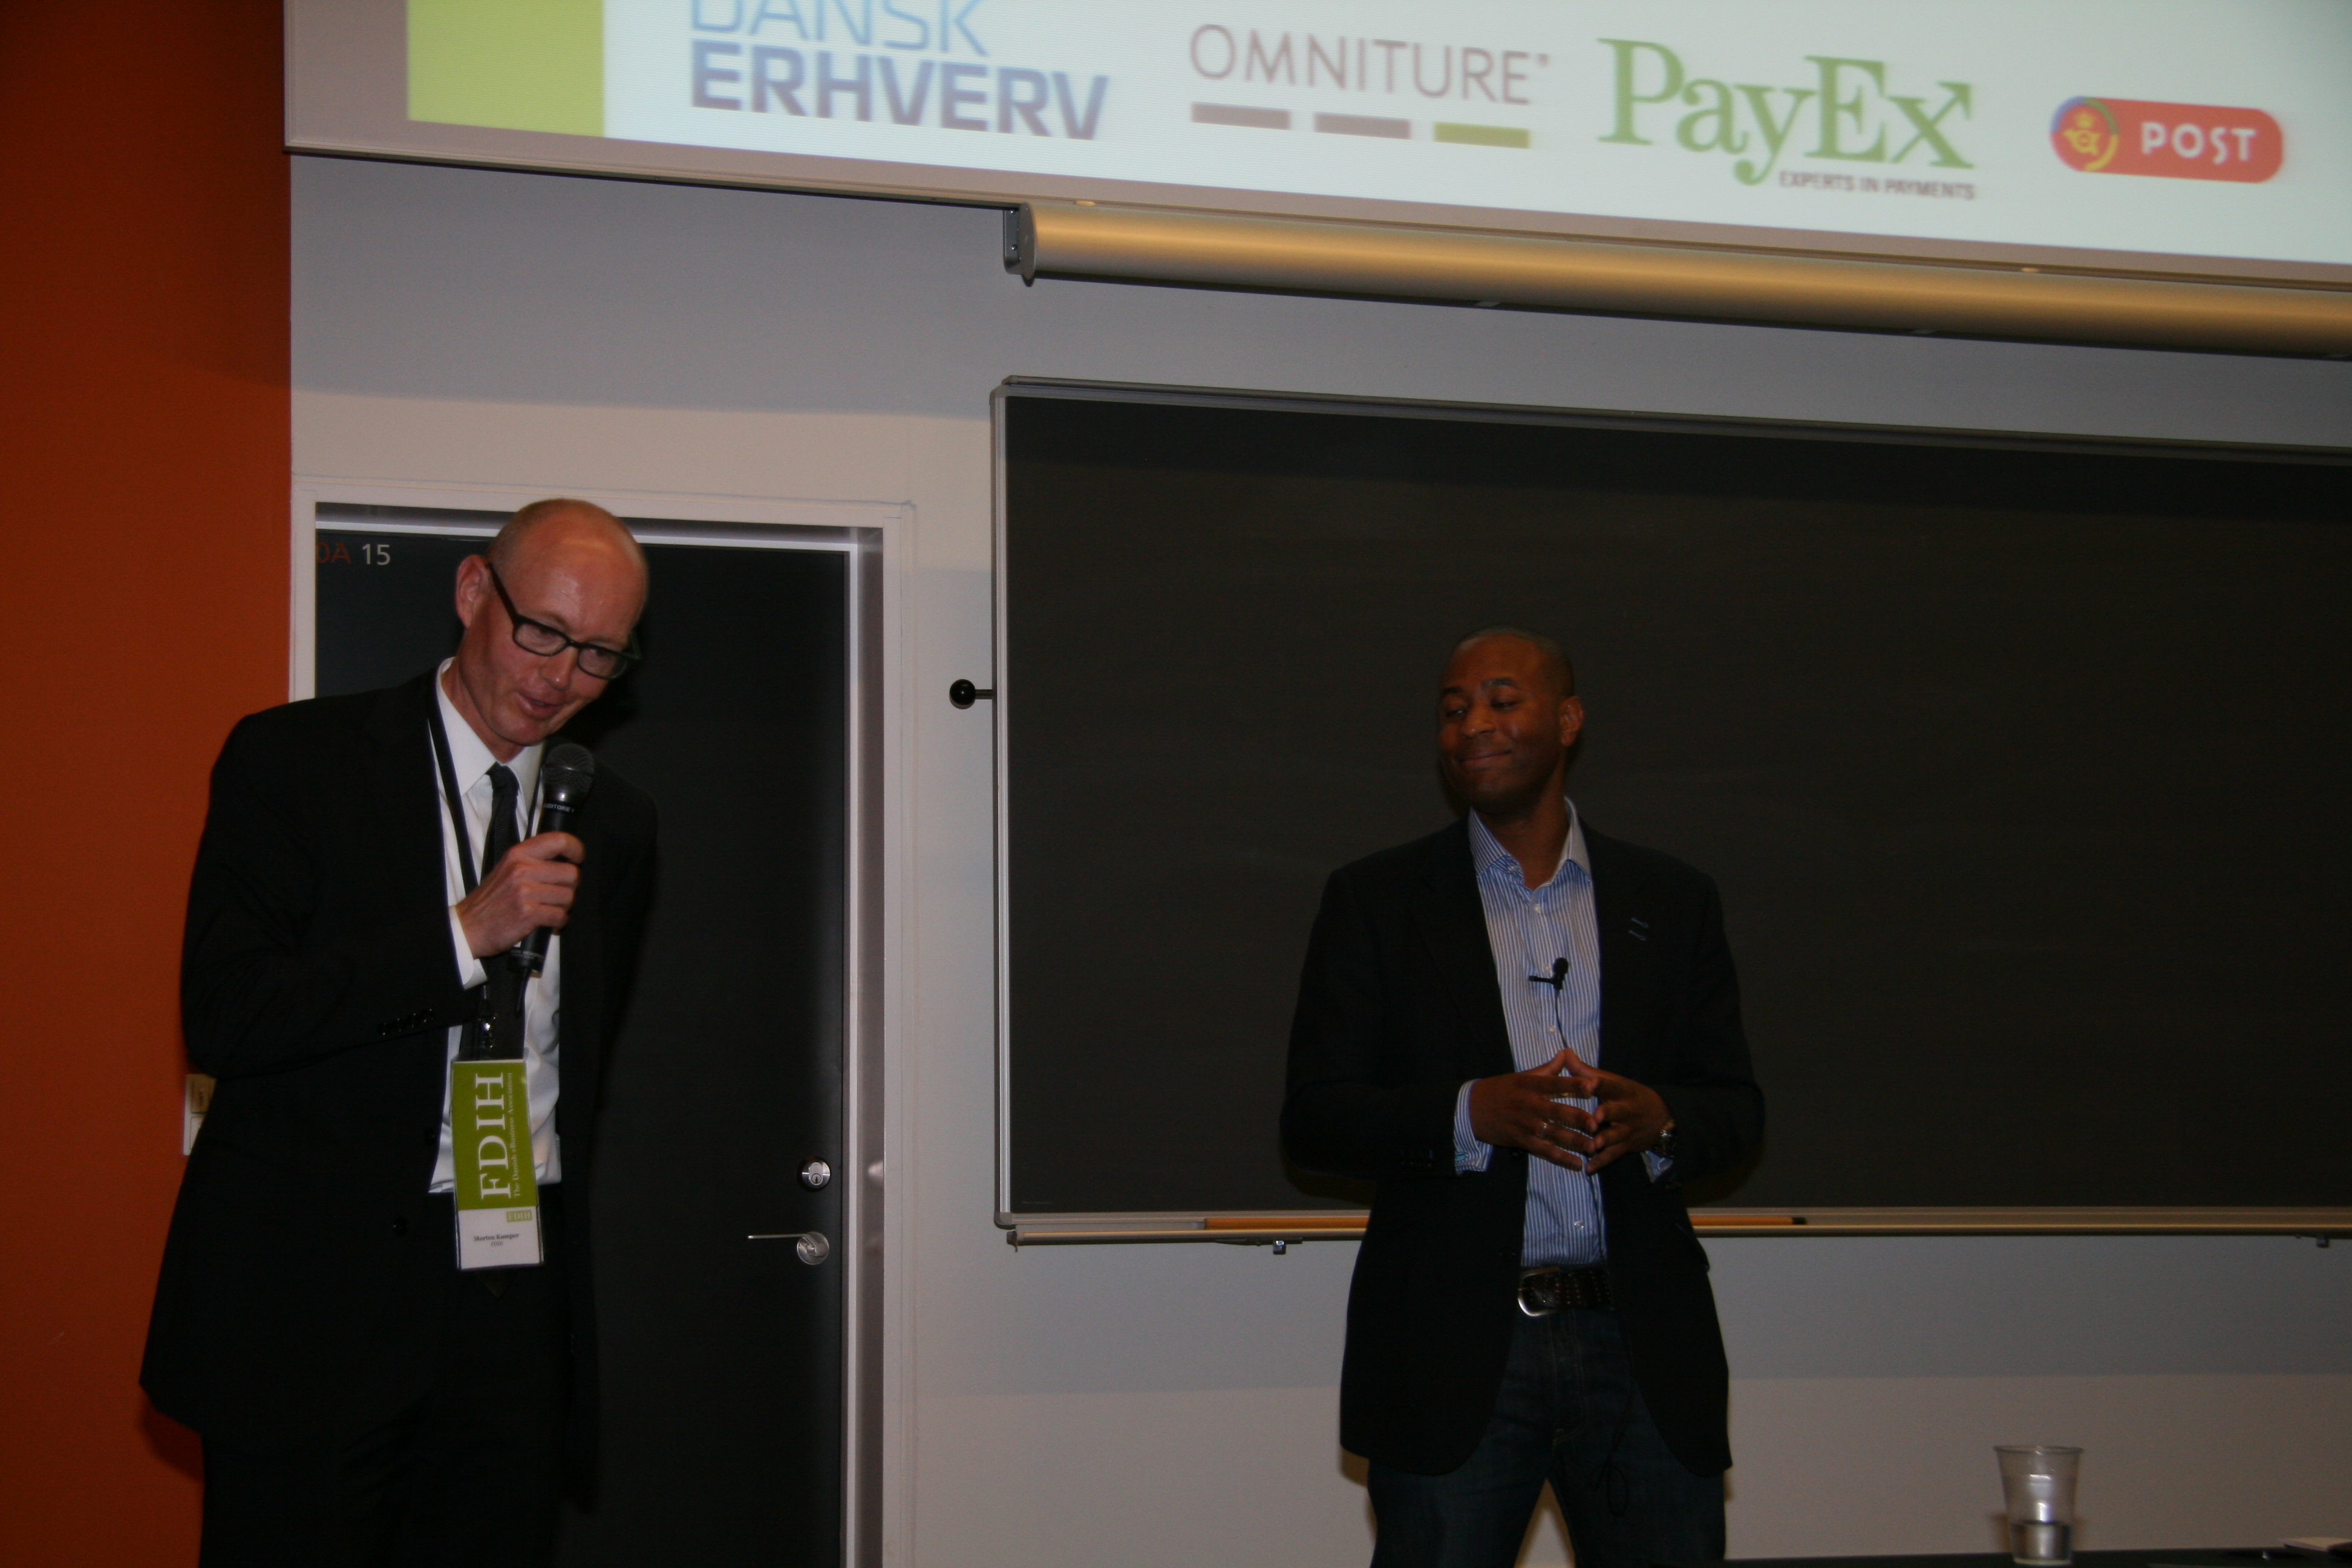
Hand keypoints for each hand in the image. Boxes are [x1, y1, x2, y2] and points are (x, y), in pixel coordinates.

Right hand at [456, 832, 582, 956]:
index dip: (576, 848)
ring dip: (564, 906)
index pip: (559, 840)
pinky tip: (548, 922)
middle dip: (571, 887)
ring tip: (549, 908)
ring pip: (569, 896)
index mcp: (518, 854)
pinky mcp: (529, 913)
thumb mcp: (507, 868)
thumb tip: (565, 858)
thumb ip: (533, 860)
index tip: (579, 858)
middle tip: (559, 894)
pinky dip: (558, 922)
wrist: (469, 927)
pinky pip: (560, 915)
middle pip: (571, 873)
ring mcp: (525, 891)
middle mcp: (522, 869)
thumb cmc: (491, 900)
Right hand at [1468, 1049, 1603, 1171]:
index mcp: (1528, 1085)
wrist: (1469, 1109)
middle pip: (1555, 1111)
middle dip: (1576, 1118)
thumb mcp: (1520, 1076)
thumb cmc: (1499, 1090)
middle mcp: (1527, 1104)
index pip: (1554, 1083)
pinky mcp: (1520, 1140)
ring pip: (1551, 1133)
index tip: (1593, 1085)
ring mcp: (1523, 1124)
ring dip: (1573, 1141)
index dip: (1574, 1084)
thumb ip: (1547, 1069)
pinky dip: (1560, 1158)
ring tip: (1592, 1147)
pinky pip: (1543, 1151)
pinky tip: (1576, 1164)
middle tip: (1596, 1123)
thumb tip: (1567, 1053)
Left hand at [1549, 1048, 1672, 1172]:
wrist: (1663, 1116)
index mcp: (1622, 1091)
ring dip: (1605, 1141)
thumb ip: (1587, 1071)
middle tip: (1595, 1118)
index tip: (1590, 1083)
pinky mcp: (1627, 1145)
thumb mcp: (1613, 1081)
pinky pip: (1615, 1155)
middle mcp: (1627, 1110)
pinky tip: (1589, 1168)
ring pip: (1617, 1135)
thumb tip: (1565, 1052)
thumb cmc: (1629, 1096)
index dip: (1601, 1084)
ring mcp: (1628, 1129)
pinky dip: (1602, 1162)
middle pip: (1617, 1111)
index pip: (1611, 1085)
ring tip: (1593, 1146)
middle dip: (1607, 1114)